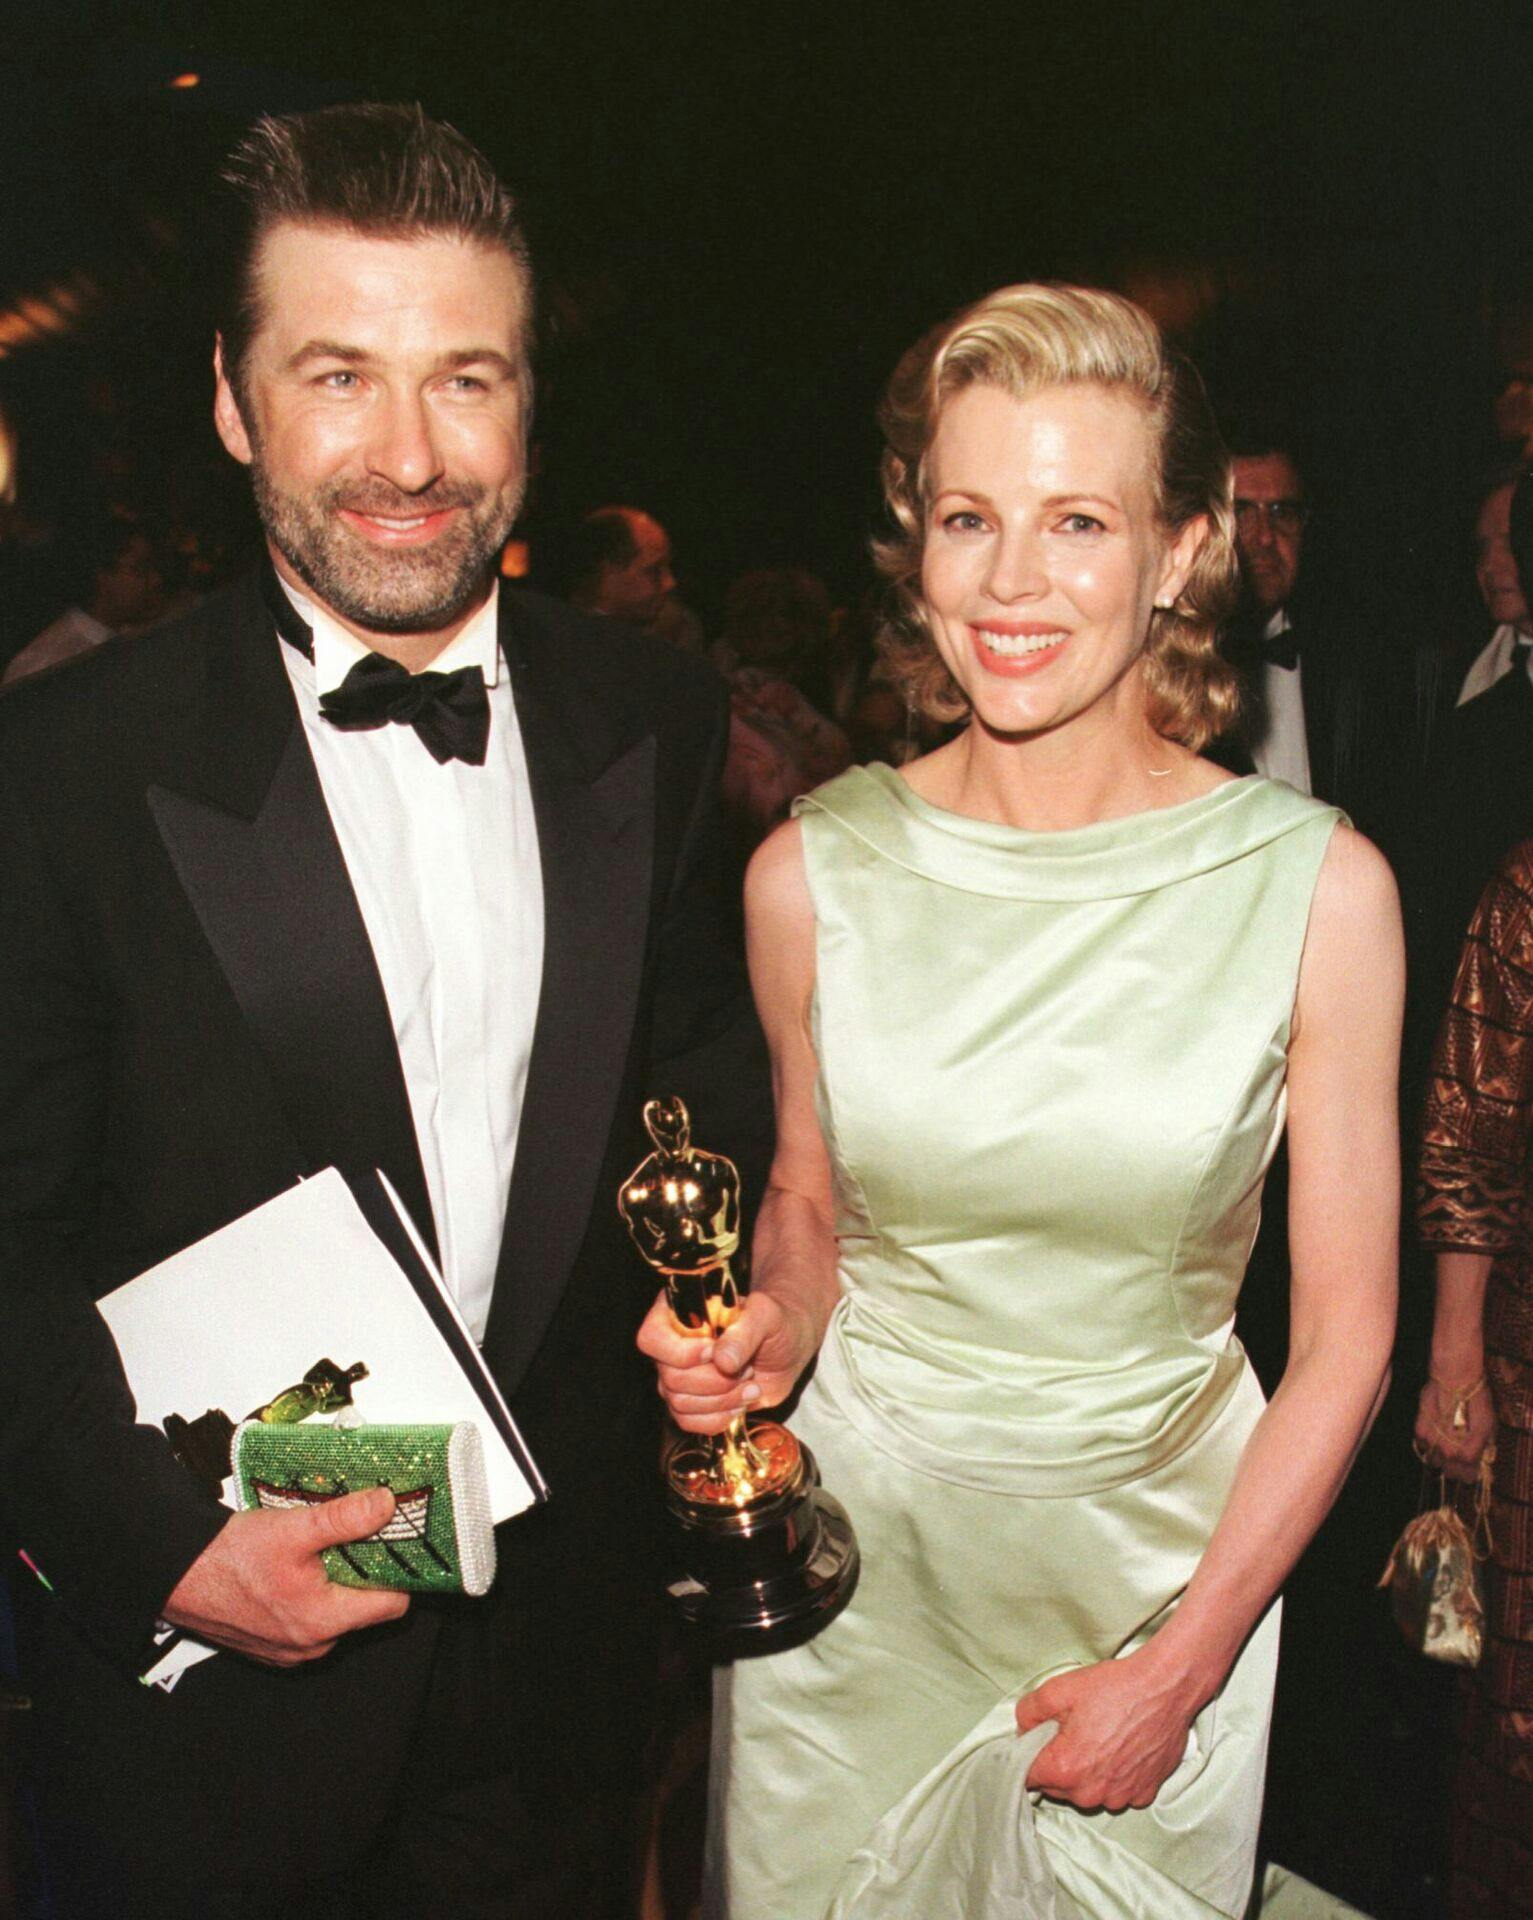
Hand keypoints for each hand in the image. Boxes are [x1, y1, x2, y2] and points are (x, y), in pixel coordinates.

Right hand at [162, 1486, 410, 1666]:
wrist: (173, 1573)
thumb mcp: (293, 1529)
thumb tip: (385, 1505)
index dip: (401, 1572)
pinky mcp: (270, 1643)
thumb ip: (345, 1518)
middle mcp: (309, 1646)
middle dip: (366, 1572)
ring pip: (335, 1613)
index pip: (393, 1605)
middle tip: (364, 1535)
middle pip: (364, 1608)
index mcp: (322, 1623)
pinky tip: (299, 1564)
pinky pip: (308, 1619)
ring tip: (327, 1545)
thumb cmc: (226, 1558)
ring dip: (336, 1581)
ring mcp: (288, 1649)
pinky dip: (311, 1593)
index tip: (402, 1544)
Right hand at [636, 1287, 819, 1432]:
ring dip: (722, 1400)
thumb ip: (745, 1332)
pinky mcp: (690, 1401)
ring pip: (679, 1404)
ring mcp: (677, 1376)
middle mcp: (671, 1346)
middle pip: (670, 1378)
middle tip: (747, 1368)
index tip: (714, 1353)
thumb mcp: (766, 1315)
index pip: (652, 1339)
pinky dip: (720, 1418)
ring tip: (751, 1385)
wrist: (785, 1347)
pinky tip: (741, 1402)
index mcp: (679, 1313)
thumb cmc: (773, 1321)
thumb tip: (722, 1360)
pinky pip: (689, 1422)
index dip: (681, 1354)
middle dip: (716, 1381)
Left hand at [1016, 1647, 1200, 1812]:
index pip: (1028, 1777)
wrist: (1164, 1688)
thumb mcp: (1058, 1688)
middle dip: (1057, 1764)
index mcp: (1066, 1769)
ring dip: (1087, 1773)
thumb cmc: (1114, 1688)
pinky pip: (1118, 1791)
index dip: (1028, 1755)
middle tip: (1070, 1731)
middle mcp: (1092, 1793)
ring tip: (1100, 1738)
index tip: (1037, 1740)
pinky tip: (1122, 1749)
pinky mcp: (1145, 1793)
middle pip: (1058, 1787)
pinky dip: (1116, 1776)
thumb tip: (1023, 1728)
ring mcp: (1121, 1797)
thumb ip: (1029, 1712)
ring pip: (1088, 1792)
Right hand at [1414, 1376, 1495, 1483]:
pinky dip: (1427, 1444)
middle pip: (1449, 1473)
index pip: (1467, 1477)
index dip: (1469, 1474)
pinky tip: (1433, 1434)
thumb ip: (1484, 1446)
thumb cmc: (1477, 1401)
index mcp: (1468, 1454)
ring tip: (1444, 1446)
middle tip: (1457, 1457)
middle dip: (1454, 1468)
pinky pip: (1421, 1446)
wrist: (1456, 1379)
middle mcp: (1449, 1452)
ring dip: (1439, 1457)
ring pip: (1433, 1462)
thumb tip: (1480, 1458)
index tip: (1470, 1470)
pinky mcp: (1419, 1430)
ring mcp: (1432, 1442)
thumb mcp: (1490, 1426)